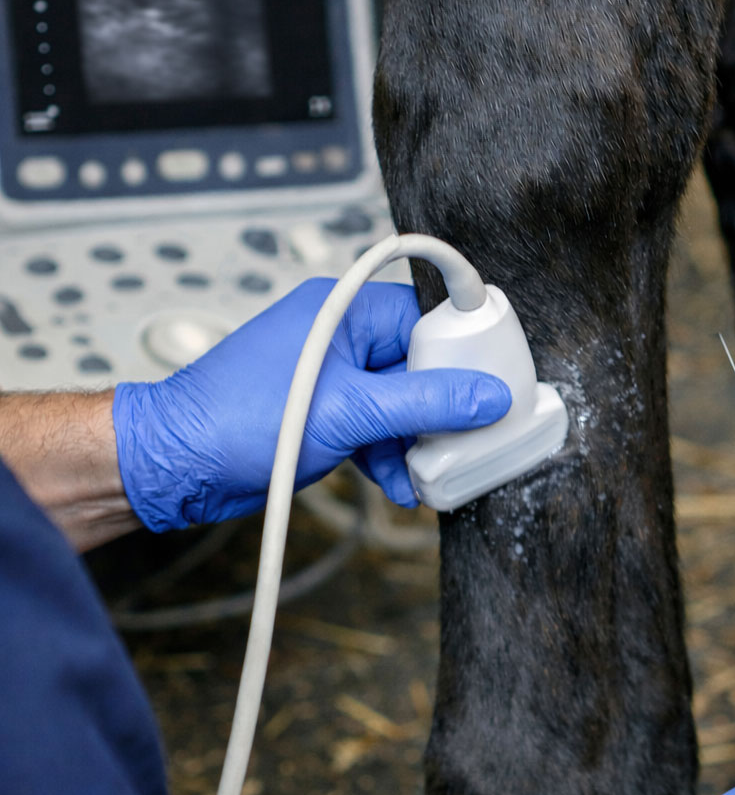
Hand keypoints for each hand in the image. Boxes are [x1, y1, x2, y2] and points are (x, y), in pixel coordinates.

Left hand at [113, 280, 511, 530]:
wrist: (178, 465)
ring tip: (429, 471)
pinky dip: (389, 455)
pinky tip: (399, 484)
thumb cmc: (238, 419)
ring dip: (417, 441)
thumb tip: (488, 397)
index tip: (495, 387)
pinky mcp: (324, 414)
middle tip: (467, 440)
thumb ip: (426, 404)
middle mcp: (339, 337)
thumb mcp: (351, 411)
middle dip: (442, 410)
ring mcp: (332, 377)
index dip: (464, 355)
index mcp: (344, 310)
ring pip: (401, 403)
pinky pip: (376, 427)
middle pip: (420, 366)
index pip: (429, 320)